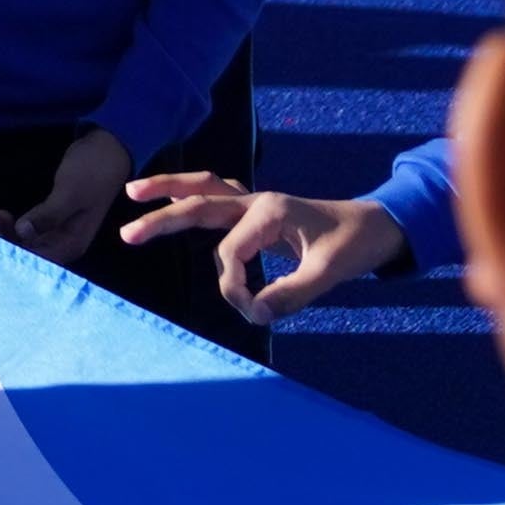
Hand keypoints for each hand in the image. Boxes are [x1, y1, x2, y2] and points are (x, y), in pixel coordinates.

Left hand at [0, 127, 134, 267]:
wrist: (108, 148)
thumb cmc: (92, 170)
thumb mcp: (70, 192)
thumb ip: (48, 215)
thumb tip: (22, 232)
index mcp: (72, 243)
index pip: (38, 257)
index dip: (12, 249)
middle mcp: (65, 243)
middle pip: (30, 252)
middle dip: (5, 239)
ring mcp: (59, 231)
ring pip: (26, 241)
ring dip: (6, 231)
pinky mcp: (54, 219)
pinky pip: (29, 229)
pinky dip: (13, 224)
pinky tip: (1, 214)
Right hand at [120, 174, 405, 322]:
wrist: (376, 226)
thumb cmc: (354, 245)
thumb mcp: (329, 274)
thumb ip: (291, 296)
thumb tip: (255, 314)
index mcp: (271, 211)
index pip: (230, 254)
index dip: (234, 288)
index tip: (253, 311)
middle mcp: (258, 201)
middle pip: (200, 202)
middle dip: (163, 217)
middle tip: (128, 233)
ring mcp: (257, 203)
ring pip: (204, 190)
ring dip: (169, 192)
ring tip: (132, 193)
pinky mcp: (259, 212)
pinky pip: (218, 197)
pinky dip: (194, 195)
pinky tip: (175, 202)